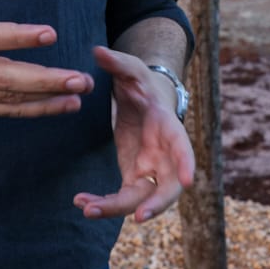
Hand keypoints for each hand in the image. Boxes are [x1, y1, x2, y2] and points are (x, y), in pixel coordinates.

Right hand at [0, 0, 93, 125]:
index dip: (18, 37)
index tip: (50, 33)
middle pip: (4, 77)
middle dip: (44, 79)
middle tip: (79, 78)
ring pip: (8, 98)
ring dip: (46, 97)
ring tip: (80, 94)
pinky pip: (4, 111)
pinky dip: (33, 111)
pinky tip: (62, 107)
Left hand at [73, 46, 194, 223]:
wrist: (141, 98)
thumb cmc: (140, 82)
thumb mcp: (129, 69)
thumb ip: (115, 62)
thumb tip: (97, 51)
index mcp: (168, 127)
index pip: (182, 147)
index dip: (186, 163)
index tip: (188, 182)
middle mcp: (164, 154)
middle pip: (168, 186)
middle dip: (157, 204)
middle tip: (138, 217)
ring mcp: (150, 169)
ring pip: (141, 199)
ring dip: (117, 208)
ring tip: (87, 208)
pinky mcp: (133, 176)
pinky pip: (122, 199)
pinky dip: (105, 204)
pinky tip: (81, 203)